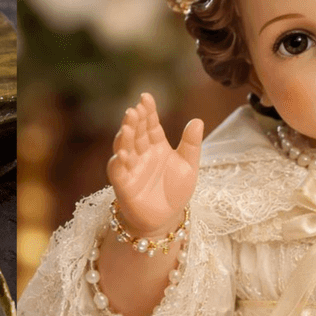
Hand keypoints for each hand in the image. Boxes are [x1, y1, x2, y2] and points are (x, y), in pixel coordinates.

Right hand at [105, 92, 203, 236]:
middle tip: (134, 109)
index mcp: (157, 145)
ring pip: (124, 148)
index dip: (148, 111)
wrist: (166, 218)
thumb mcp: (189, 166)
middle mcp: (141, 153)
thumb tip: (197, 120)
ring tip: (127, 127)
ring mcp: (131, 167)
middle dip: (134, 121)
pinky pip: (118, 171)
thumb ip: (191, 144)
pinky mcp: (123, 184)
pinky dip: (118, 162)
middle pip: (136, 133)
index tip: (146, 97)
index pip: (151, 124)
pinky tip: (121, 154)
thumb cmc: (175, 190)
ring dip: (124, 137)